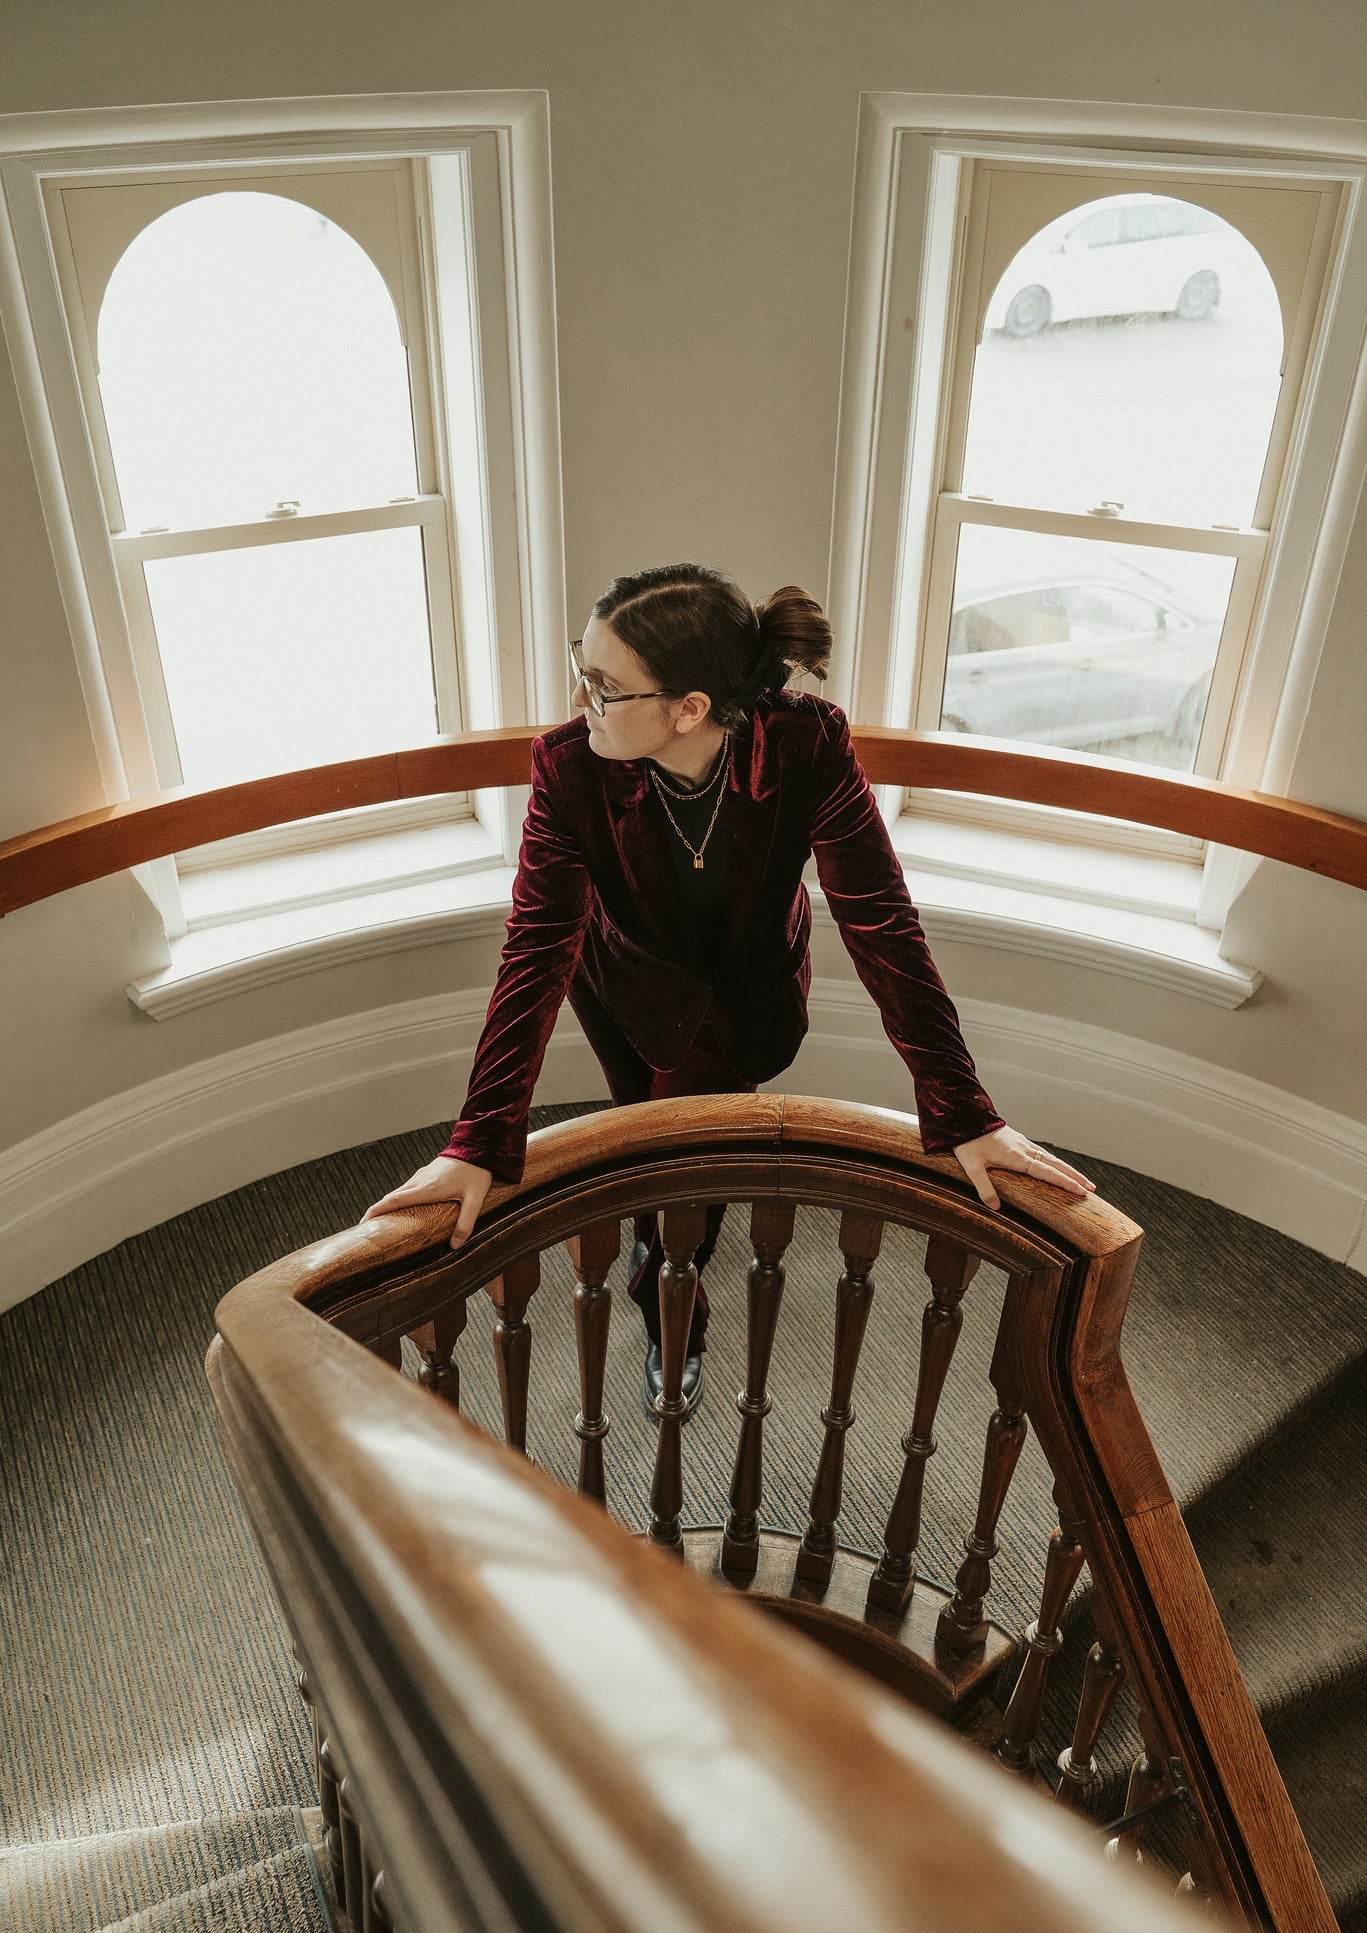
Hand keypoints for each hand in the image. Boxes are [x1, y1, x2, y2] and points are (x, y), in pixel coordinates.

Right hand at [362, 1154, 493, 1248]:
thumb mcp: (474, 1200)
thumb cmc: (476, 1173)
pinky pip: (405, 1188)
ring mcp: (420, 1176)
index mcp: (426, 1189)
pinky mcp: (425, 1173)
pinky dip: (397, 1199)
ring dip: (386, 1206)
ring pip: (397, 1193)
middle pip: (390, 1198)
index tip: (363, 1224)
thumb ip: (466, 1223)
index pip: (393, 1201)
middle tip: (367, 1230)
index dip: (376, 1212)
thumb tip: (455, 1245)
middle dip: (376, 1213)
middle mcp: (418, 1182)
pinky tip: (401, 1209)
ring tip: (381, 1223)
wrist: (477, 1147)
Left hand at [951, 1125, 1094, 1212]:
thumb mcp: (972, 1167)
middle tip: (1092, 1190)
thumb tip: (995, 1207)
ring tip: (1082, 1181)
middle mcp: (1025, 1149)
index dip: (1065, 1182)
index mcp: (1017, 1157)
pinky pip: (1043, 1153)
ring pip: (1052, 1158)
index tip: (1081, 1191)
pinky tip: (1058, 1167)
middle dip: (1075, 1177)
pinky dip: (1056, 1162)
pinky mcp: (1020, 1141)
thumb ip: (984, 1188)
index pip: (1047, 1172)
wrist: (967, 1118)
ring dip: (1068, 1170)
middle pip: (1056, 1164)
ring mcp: (1024, 1144)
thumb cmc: (969, 1143)